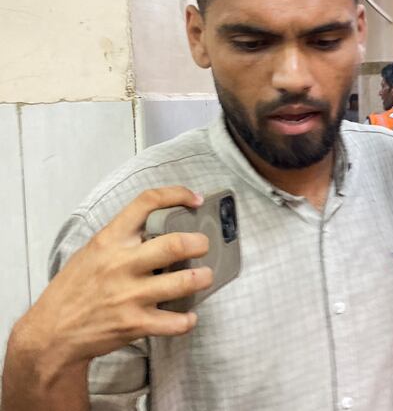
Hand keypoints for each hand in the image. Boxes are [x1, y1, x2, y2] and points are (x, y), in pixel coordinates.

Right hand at [10, 186, 213, 371]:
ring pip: (183, 282)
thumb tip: (162, 225)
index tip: (195, 200)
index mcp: (110, 240)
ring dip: (202, 278)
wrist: (51, 333)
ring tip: (204, 276)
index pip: (146, 203)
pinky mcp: (135, 324)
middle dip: (199, 243)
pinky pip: (175, 322)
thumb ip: (122, 238)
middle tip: (204, 246)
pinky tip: (188, 317)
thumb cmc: (74, 289)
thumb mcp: (92, 252)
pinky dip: (188, 320)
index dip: (177, 195)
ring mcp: (129, 295)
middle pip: (175, 244)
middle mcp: (121, 264)